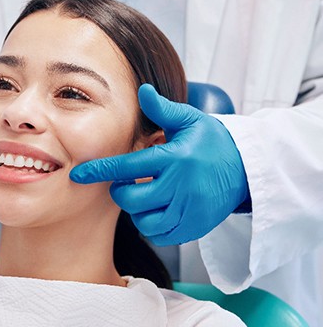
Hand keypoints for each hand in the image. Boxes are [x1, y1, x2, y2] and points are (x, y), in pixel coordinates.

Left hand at [70, 84, 249, 245]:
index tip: (78, 175)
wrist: (248, 170)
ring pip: (144, 221)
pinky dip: (153, 226)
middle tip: (129, 183)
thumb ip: (163, 110)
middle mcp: (180, 186)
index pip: (127, 167)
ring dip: (137, 211)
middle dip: (121, 193)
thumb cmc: (213, 142)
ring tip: (147, 196)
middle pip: (131, 200)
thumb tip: (142, 90)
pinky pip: (161, 236)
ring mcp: (189, 210)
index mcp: (174, 158)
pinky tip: (159, 210)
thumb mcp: (191, 120)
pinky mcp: (195, 227)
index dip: (99, 172)